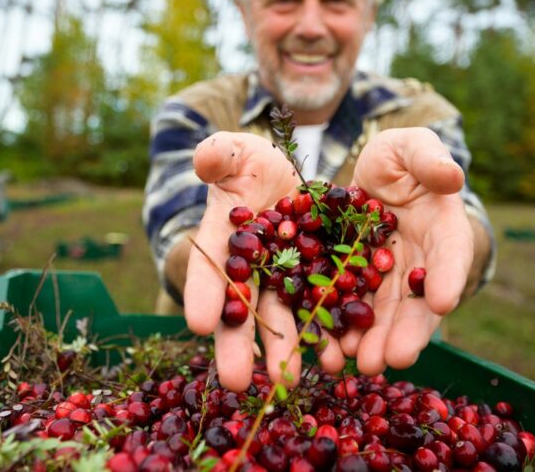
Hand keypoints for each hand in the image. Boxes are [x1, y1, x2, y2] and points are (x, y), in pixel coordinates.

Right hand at [183, 131, 345, 390]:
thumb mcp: (237, 153)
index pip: (208, 268)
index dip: (202, 294)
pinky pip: (322, 309)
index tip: (198, 323)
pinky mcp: (318, 281)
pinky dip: (327, 333)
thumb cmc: (250, 164)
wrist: (288, 176)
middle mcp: (249, 269)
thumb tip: (205, 156)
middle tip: (237, 382)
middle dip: (238, 345)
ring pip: (282, 318)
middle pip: (241, 309)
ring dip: (284, 351)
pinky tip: (336, 357)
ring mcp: (283, 280)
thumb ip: (221, 154)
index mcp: (222, 239)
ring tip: (289, 380)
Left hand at [339, 127, 473, 374]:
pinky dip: (341, 329)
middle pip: (417, 300)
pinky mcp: (354, 281)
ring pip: (384, 313)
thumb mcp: (412, 147)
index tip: (442, 300)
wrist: (370, 174)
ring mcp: (387, 276)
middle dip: (407, 331)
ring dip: (375, 341)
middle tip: (395, 358)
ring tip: (362, 363)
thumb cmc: (401, 157)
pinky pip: (348, 306)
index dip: (448, 277)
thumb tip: (452, 174)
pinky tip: (330, 349)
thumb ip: (429, 159)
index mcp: (442, 228)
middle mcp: (419, 261)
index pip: (450, 254)